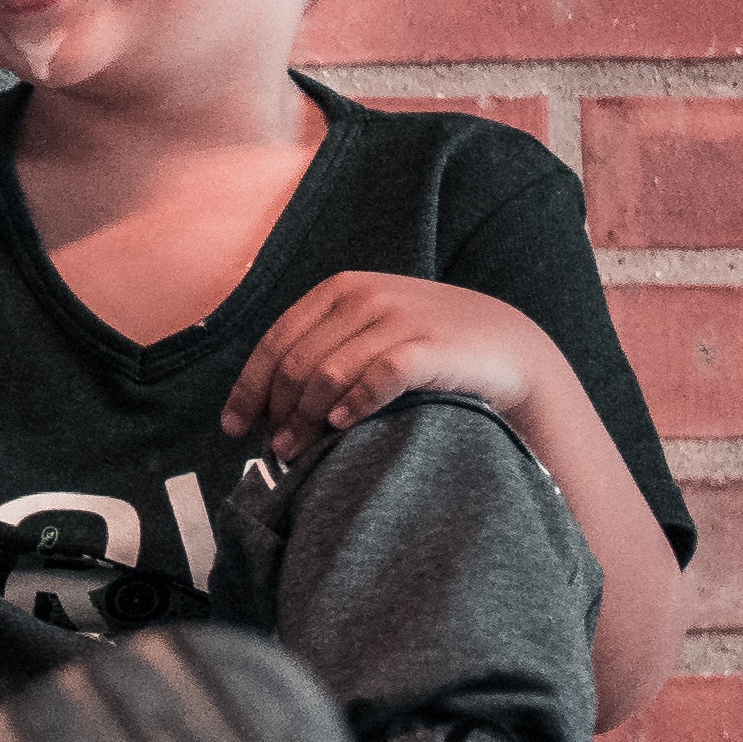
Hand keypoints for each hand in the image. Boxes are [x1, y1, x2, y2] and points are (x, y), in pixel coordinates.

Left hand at [220, 272, 547, 467]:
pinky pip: (377, 377)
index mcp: (340, 290)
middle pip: (296, 362)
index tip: (234, 427)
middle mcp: (366, 296)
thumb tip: (265, 409)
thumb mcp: (370, 334)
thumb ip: (324, 352)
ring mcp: (399, 318)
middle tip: (273, 449)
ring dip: (305, 418)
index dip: (249, 388)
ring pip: (328, 373)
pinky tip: (340, 426)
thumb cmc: (427, 349)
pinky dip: (353, 404)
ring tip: (298, 452)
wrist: (508, 348)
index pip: (276, 341)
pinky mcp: (431, 346)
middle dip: (276, 411)